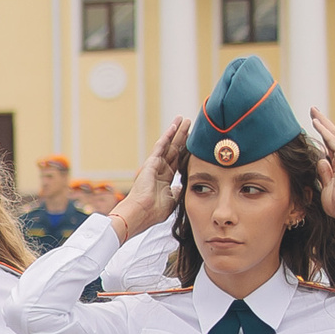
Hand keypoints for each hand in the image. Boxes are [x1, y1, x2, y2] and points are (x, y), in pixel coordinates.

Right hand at [110, 117, 186, 242]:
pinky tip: (174, 127)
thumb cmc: (153, 212)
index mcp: (164, 179)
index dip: (186, 150)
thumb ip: (177, 192)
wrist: (141, 214)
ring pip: (168, 145)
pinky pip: (161, 147)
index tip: (194, 141)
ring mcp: (155, 166)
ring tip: (183, 120)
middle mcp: (160, 170)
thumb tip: (181, 186)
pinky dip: (167, 136)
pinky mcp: (151, 164)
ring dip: (177, 132)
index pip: (178, 160)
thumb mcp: (171, 201)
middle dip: (182, 137)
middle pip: (174, 149)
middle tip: (190, 123)